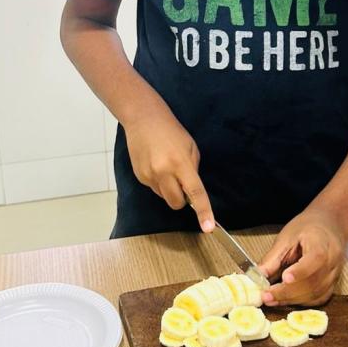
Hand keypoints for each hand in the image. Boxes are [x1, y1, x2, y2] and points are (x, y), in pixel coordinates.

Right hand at [124, 116, 213, 232]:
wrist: (143, 119)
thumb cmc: (172, 131)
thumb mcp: (190, 147)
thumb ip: (192, 169)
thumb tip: (191, 190)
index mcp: (181, 163)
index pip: (195, 192)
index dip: (203, 211)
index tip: (208, 227)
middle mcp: (163, 172)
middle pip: (177, 203)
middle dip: (182, 198)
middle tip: (182, 181)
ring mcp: (149, 176)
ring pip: (164, 197)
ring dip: (169, 189)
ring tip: (166, 166)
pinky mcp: (140, 177)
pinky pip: (154, 189)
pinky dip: (159, 182)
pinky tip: (156, 165)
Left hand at [258, 205, 345, 305]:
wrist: (328, 226)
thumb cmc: (307, 227)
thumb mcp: (287, 236)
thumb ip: (273, 257)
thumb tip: (257, 275)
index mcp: (322, 243)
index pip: (316, 259)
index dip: (300, 271)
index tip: (284, 278)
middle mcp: (333, 261)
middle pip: (313, 282)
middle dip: (287, 292)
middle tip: (266, 296)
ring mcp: (335, 275)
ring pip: (315, 294)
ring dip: (292, 300)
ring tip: (271, 299)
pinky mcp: (332, 285)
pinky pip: (318, 298)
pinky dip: (301, 302)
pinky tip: (286, 299)